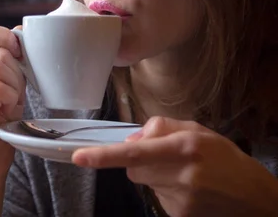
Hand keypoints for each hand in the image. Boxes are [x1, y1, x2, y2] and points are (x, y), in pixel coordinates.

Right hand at [0, 25, 24, 172]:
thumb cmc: (0, 114)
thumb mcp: (2, 78)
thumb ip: (6, 55)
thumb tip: (19, 30)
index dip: (4, 37)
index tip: (18, 52)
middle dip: (16, 71)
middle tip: (13, 92)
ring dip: (15, 85)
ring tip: (9, 101)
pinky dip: (11, 97)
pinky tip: (7, 110)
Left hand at [72, 117, 277, 215]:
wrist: (256, 198)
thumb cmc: (224, 158)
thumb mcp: (197, 131)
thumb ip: (160, 127)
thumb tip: (131, 139)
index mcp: (185, 147)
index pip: (135, 153)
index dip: (104, 156)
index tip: (79, 157)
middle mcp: (182, 174)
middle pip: (132, 168)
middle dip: (139, 161)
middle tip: (163, 157)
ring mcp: (181, 199)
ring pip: (143, 182)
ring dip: (154, 175)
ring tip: (184, 174)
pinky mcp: (179, 215)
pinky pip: (156, 197)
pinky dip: (165, 190)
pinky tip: (188, 189)